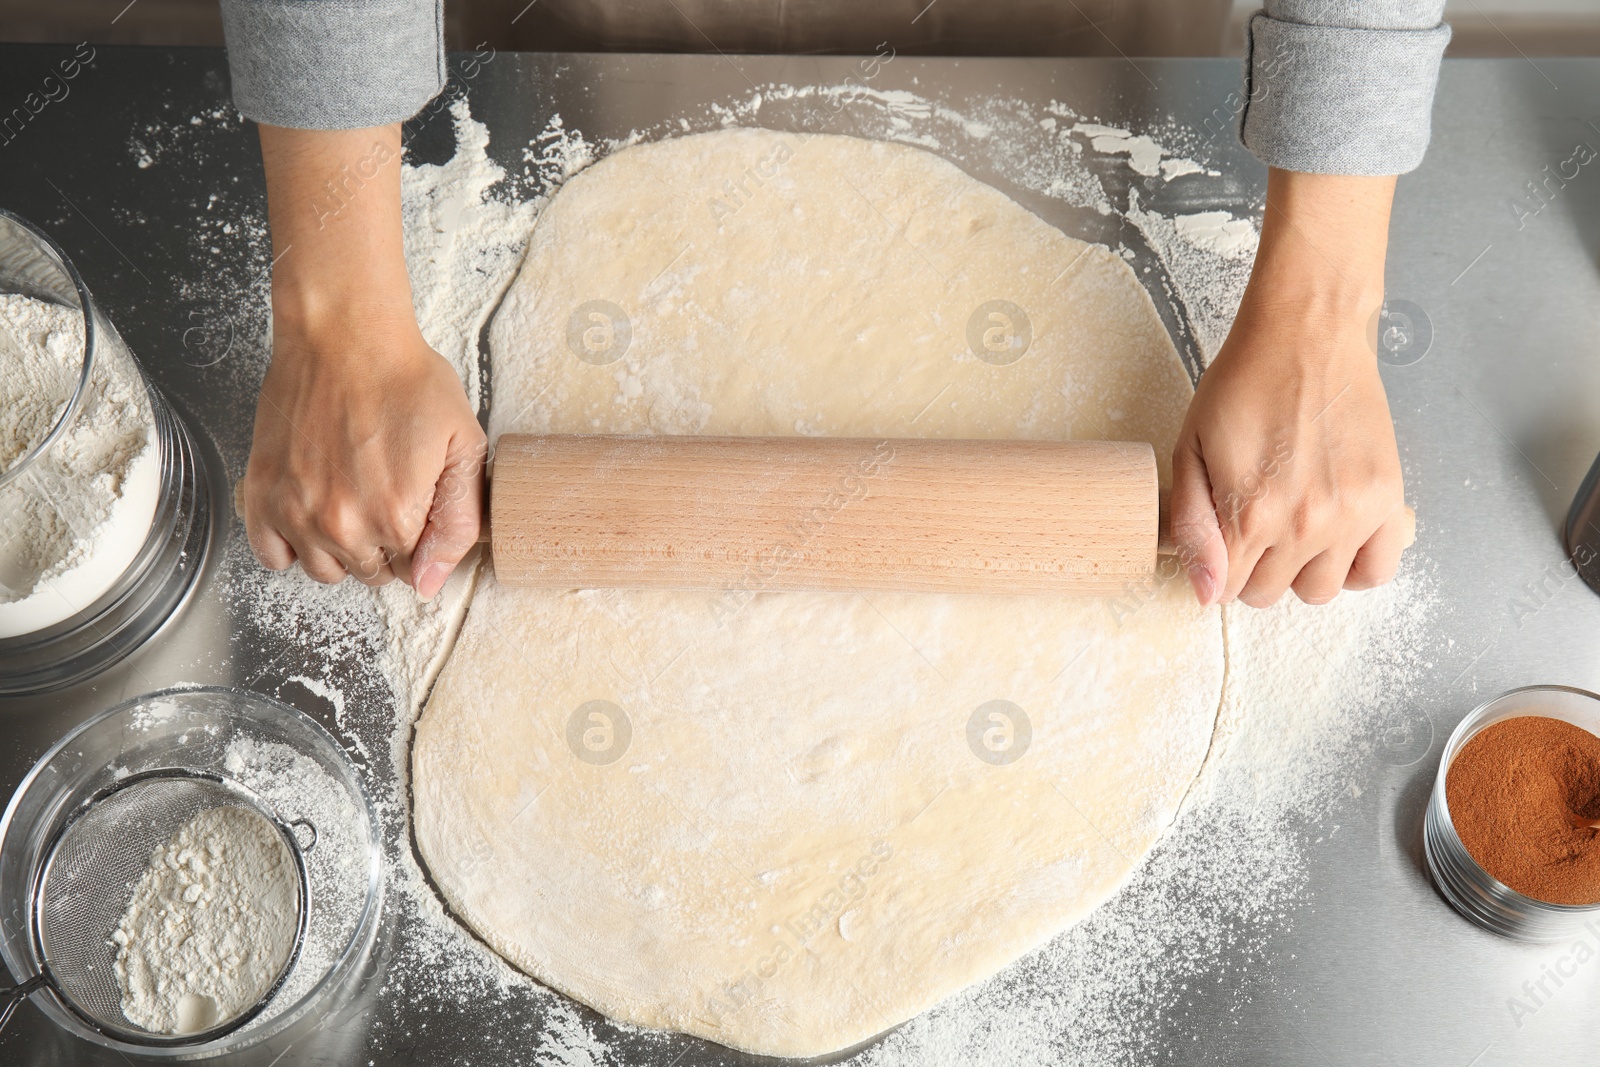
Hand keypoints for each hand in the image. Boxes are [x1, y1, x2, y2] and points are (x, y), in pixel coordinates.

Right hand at [243, 323, 484, 596]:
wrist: (343, 335)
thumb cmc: (406, 379)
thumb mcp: (463, 445)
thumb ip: (458, 522)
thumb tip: (430, 582)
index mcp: (396, 516)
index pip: (413, 568)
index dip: (419, 536)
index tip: (415, 502)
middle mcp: (341, 524)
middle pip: (370, 572)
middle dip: (383, 544)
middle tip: (385, 491)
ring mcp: (295, 512)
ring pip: (324, 571)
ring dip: (340, 548)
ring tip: (350, 499)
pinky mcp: (261, 494)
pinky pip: (272, 555)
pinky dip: (291, 543)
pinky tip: (311, 510)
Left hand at [1169, 169, 1410, 607]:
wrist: (1306, 336)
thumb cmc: (1243, 386)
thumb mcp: (1190, 450)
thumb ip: (1192, 526)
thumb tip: (1205, 593)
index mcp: (1247, 514)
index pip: (1225, 589)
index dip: (1218, 568)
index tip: (1222, 541)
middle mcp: (1303, 524)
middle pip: (1269, 594)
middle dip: (1254, 569)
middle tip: (1255, 525)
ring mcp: (1350, 516)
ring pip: (1318, 592)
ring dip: (1300, 571)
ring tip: (1293, 529)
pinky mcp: (1387, 501)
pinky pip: (1376, 573)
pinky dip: (1354, 568)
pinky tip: (1336, 540)